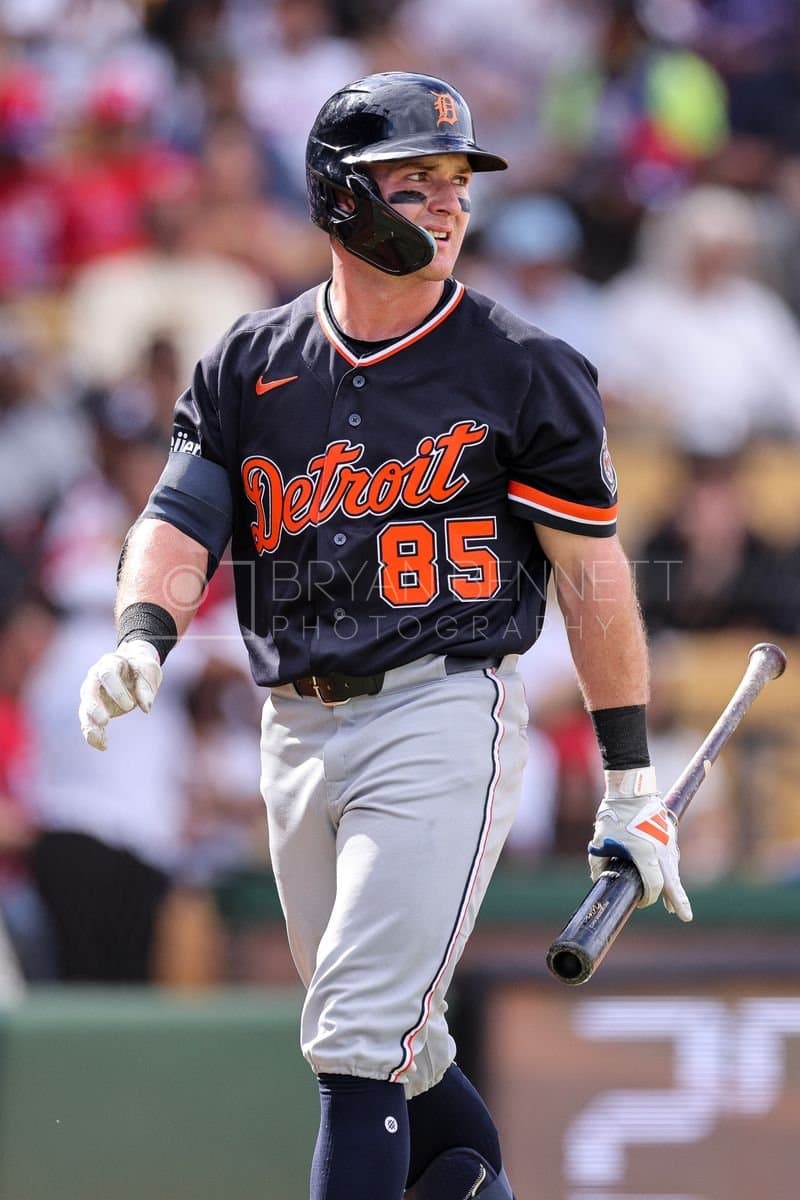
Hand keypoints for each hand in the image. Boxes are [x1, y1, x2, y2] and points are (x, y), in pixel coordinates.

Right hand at [78, 639, 161, 750]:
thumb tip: (146, 707)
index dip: (116, 690)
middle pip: (89, 692)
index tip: (130, 706)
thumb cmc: (140, 667)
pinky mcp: (93, 709)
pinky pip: (89, 722)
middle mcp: (95, 678)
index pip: (107, 675)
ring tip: (98, 740)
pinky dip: (94, 734)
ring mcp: (91, 694)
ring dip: (90, 725)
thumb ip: (147, 687)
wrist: (132, 667)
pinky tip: (102, 746)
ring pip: (85, 710)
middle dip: (94, 707)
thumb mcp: (149, 670)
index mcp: (109, 664)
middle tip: (105, 721)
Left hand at [588, 767, 692, 921]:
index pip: (653, 885)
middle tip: (685, 917)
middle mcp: (661, 851)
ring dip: (672, 885)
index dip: (647, 898)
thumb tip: (598, 879)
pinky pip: (671, 857)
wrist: (631, 789)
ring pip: (672, 869)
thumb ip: (598, 864)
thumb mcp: (600, 842)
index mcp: (646, 855)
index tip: (641, 902)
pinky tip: (667, 878)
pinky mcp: (669, 834)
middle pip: (673, 882)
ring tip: (672, 905)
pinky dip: (669, 869)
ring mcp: (668, 842)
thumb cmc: (614, 816)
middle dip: (679, 901)